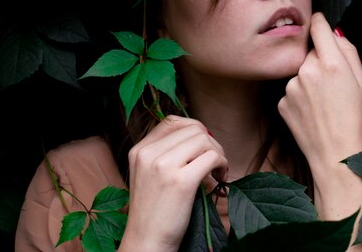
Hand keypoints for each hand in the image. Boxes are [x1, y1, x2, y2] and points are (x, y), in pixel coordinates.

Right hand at [118, 115, 227, 251]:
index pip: (172, 121)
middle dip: (210, 142)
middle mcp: (148, 154)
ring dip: (219, 153)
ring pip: (204, 140)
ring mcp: (163, 166)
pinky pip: (212, 158)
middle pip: (192, 128)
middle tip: (215, 162)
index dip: (194, 130)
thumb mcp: (149, 174)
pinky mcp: (180, 181)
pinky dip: (222, 165)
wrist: (146, 241)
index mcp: (139, 150)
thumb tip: (200, 134)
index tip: (203, 147)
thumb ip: (165, 152)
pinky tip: (220, 178)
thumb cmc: (154, 211)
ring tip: (218, 171)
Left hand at [277, 12, 361, 171]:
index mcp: (331, 63)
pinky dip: (301, 97)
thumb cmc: (357, 122)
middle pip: (311, 52)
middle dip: (321, 61)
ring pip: (301, 72)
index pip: (318, 26)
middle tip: (335, 84)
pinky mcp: (281, 103)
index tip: (321, 25)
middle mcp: (306, 71)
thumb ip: (349, 51)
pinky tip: (314, 113)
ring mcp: (291, 87)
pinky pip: (293, 90)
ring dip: (310, 80)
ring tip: (325, 104)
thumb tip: (335, 32)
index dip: (321, 24)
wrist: (338, 159)